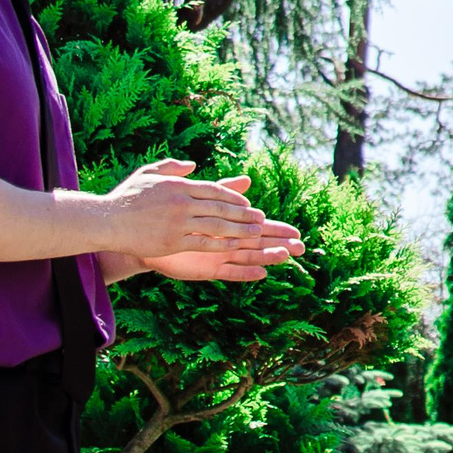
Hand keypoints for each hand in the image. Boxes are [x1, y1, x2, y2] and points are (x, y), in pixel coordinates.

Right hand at [103, 158, 268, 259]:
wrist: (107, 220)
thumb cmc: (126, 196)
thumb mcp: (149, 173)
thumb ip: (173, 167)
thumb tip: (193, 165)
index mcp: (179, 185)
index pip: (214, 190)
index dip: (233, 197)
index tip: (247, 203)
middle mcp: (182, 202)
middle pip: (220, 207)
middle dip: (243, 214)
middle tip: (261, 219)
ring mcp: (179, 222)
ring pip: (217, 225)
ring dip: (239, 229)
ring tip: (255, 233)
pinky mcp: (173, 241)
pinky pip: (203, 242)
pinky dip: (221, 244)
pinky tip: (234, 247)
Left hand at [141, 173, 305, 280]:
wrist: (151, 235)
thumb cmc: (177, 217)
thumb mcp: (203, 199)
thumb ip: (225, 192)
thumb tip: (248, 179)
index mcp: (229, 226)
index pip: (259, 228)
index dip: (278, 230)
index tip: (297, 231)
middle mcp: (228, 243)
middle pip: (259, 244)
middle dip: (280, 245)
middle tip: (301, 247)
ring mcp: (219, 256)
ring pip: (248, 258)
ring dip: (267, 257)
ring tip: (285, 256)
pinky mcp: (207, 269)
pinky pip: (229, 272)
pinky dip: (245, 274)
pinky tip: (261, 273)